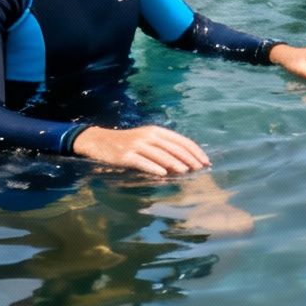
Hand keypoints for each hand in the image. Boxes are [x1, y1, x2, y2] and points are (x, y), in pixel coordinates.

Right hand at [72, 124, 210, 176]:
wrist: (100, 141)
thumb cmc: (128, 142)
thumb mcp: (147, 140)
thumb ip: (164, 148)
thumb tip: (184, 162)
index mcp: (156, 131)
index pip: (181, 141)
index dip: (195, 151)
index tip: (205, 161)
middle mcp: (148, 136)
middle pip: (173, 148)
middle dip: (189, 159)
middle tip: (200, 169)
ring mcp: (136, 145)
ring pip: (160, 155)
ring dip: (175, 163)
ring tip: (186, 171)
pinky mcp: (126, 155)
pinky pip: (142, 162)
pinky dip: (154, 168)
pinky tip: (163, 174)